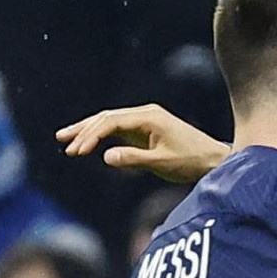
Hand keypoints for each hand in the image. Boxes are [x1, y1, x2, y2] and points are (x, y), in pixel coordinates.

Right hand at [55, 104, 229, 183]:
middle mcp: (145, 114)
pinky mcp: (146, 130)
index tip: (78, 152)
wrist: (213, 160)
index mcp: (149, 117)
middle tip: (63, 143)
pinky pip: (118, 130)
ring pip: (110, 122)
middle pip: (106, 118)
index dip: (91, 136)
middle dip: (83, 130)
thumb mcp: (162, 163)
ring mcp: (145, 121)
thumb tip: (105, 156)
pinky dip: (102, 136)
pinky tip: (88, 145)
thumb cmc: (191, 161)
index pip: (111, 122)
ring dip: (88, 131)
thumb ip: (134, 159)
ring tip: (64, 140)